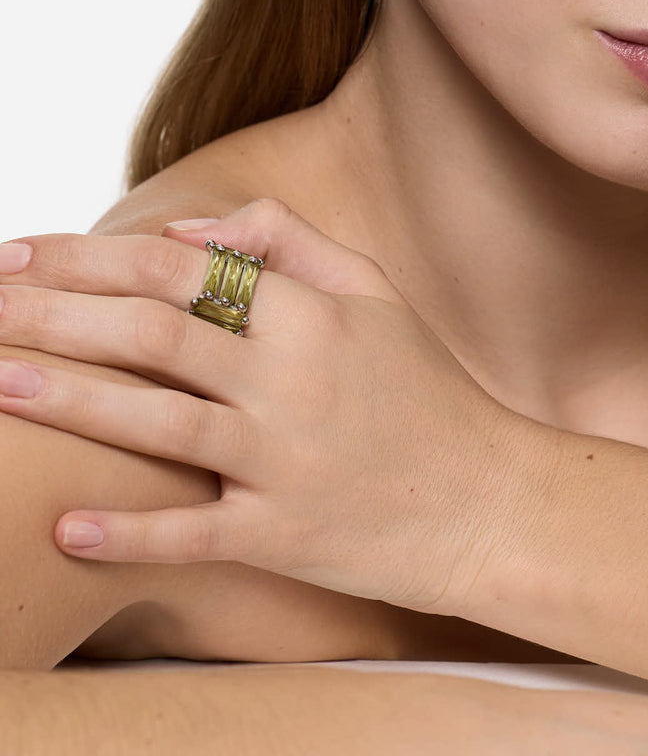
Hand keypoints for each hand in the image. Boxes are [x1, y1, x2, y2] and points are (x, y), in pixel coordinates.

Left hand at [0, 199, 529, 611]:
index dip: (90, 255)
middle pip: (151, 334)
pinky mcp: (283, 535)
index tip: (19, 252)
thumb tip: (190, 225)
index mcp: (310, 315)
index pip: (179, 266)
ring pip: (157, 423)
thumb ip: (288, 242)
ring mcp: (285, 462)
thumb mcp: (375, 291)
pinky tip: (66, 526)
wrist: (487, 500)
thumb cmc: (425, 388)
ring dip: (68, 401)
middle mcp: (291, 382)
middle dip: (53, 314)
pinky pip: (193, 535)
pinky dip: (129, 533)